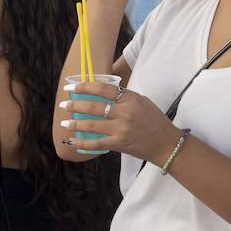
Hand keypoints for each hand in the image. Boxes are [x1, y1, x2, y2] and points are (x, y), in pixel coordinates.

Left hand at [59, 80, 181, 164]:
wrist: (167, 144)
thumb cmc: (154, 121)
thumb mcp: (142, 102)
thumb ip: (123, 97)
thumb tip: (101, 92)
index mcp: (130, 99)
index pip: (103, 89)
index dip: (85, 87)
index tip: (73, 87)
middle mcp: (125, 112)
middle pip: (93, 106)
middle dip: (75, 105)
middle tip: (64, 104)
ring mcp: (121, 129)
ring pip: (91, 125)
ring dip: (74, 124)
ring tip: (64, 123)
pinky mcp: (119, 143)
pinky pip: (95, 143)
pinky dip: (81, 142)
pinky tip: (71, 141)